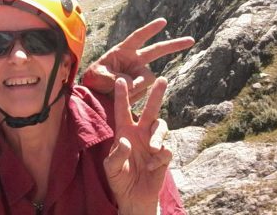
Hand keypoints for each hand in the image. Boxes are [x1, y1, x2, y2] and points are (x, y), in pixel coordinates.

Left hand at [81, 18, 193, 103]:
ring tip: (114, 91)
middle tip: (191, 40)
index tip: (163, 21)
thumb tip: (134, 83)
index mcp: (122, 51)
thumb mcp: (98, 76)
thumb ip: (115, 78)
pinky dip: (133, 96)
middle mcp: (134, 61)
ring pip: (146, 80)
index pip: (138, 37)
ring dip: (133, 88)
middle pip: (157, 51)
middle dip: (174, 45)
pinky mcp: (141, 87)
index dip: (150, 29)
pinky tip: (121, 97)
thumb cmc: (93, 81)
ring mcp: (139, 74)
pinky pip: (143, 92)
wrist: (94, 96)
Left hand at [104, 77, 171, 214]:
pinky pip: (166, 150)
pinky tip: (150, 166)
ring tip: (153, 148)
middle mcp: (140, 133)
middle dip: (156, 94)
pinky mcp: (163, 156)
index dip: (121, 96)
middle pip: (150, 110)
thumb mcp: (111, 168)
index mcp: (124, 131)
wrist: (133, 197)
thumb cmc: (119, 179)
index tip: (120, 80)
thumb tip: (126, 141)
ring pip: (161, 126)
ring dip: (158, 136)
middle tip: (163, 79)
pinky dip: (159, 157)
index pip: (122, 110)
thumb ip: (116, 155)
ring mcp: (152, 143)